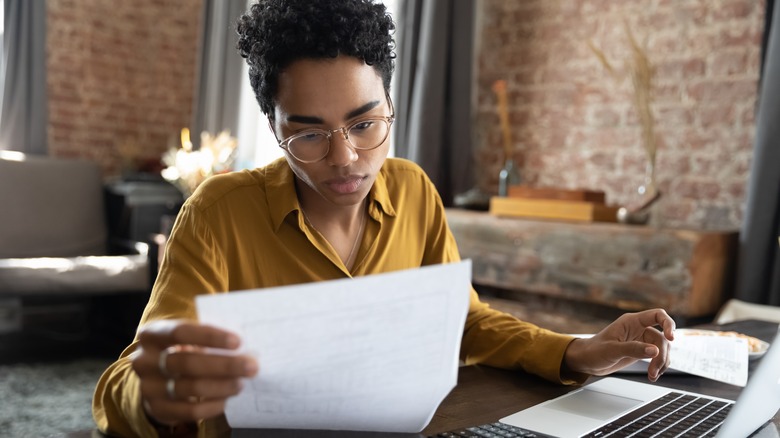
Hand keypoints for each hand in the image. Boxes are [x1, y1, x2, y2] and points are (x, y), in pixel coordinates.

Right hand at [130, 320, 258, 426]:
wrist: (156, 379)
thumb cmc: (181, 350)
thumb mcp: (187, 338)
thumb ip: (207, 337)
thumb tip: (245, 341)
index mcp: (152, 335)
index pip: (180, 332)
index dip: (210, 336)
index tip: (237, 342)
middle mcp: (144, 360)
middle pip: (187, 363)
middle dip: (224, 365)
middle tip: (251, 366)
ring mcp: (148, 387)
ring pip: (190, 388)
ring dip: (221, 386)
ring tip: (240, 383)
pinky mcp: (157, 409)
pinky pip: (189, 411)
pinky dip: (212, 406)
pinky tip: (226, 399)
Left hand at [563, 308, 674, 381]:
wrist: (587, 361)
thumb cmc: (594, 351)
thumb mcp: (612, 350)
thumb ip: (633, 349)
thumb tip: (654, 351)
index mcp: (631, 322)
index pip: (657, 315)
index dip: (668, 324)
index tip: (671, 338)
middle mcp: (638, 329)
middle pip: (662, 338)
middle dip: (661, 355)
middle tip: (654, 370)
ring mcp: (641, 340)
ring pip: (662, 349)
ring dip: (661, 363)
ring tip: (652, 376)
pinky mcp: (641, 351)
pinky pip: (657, 356)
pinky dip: (658, 366)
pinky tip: (653, 375)